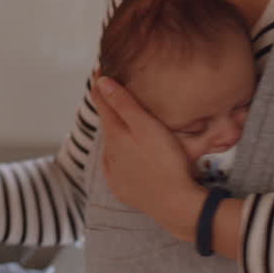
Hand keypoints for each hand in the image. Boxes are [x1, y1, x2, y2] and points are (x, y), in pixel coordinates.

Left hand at [92, 76, 204, 240]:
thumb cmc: (166, 161)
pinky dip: (117, 155)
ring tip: (119, 118)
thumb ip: (123, 104)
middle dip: (106, 106)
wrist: (175, 203)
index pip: (103, 102)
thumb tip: (101, 82)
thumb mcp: (146, 126)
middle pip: (106, 123)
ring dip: (113, 131)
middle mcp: (110, 152)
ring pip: (111, 145)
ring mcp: (115, 172)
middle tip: (108, 89)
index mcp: (115, 134)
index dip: (100, 84)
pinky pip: (116, 166)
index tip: (98, 68)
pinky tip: (124, 153)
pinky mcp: (123, 188)